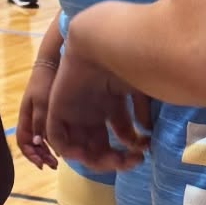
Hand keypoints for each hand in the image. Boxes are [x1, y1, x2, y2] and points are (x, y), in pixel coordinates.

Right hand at [16, 58, 59, 169]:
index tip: (41, 164)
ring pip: (40, 140)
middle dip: (40, 156)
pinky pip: (47, 132)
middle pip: (31, 144)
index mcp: (25, 117)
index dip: (30, 155)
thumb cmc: (45, 82)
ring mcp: (38, 116)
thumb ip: (40, 121)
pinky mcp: (48, 113)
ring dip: (47, 151)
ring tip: (58, 160)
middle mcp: (30, 119)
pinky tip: (64, 146)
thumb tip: (38, 142)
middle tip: (53, 165)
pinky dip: (53, 142)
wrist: (52, 65)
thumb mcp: (42, 102)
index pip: (23, 142)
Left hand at [46, 51, 147, 173]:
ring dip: (97, 160)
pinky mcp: (58, 109)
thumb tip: (148, 132)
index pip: (120, 135)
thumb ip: (143, 111)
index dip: (132, 148)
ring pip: (81, 147)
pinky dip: (70, 151)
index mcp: (112, 104)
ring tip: (113, 160)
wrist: (103, 43)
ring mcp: (75, 111)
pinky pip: (58, 138)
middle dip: (116, 159)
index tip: (144, 152)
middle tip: (132, 161)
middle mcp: (94, 110)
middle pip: (100, 146)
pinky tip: (86, 153)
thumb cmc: (126, 61)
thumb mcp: (139, 89)